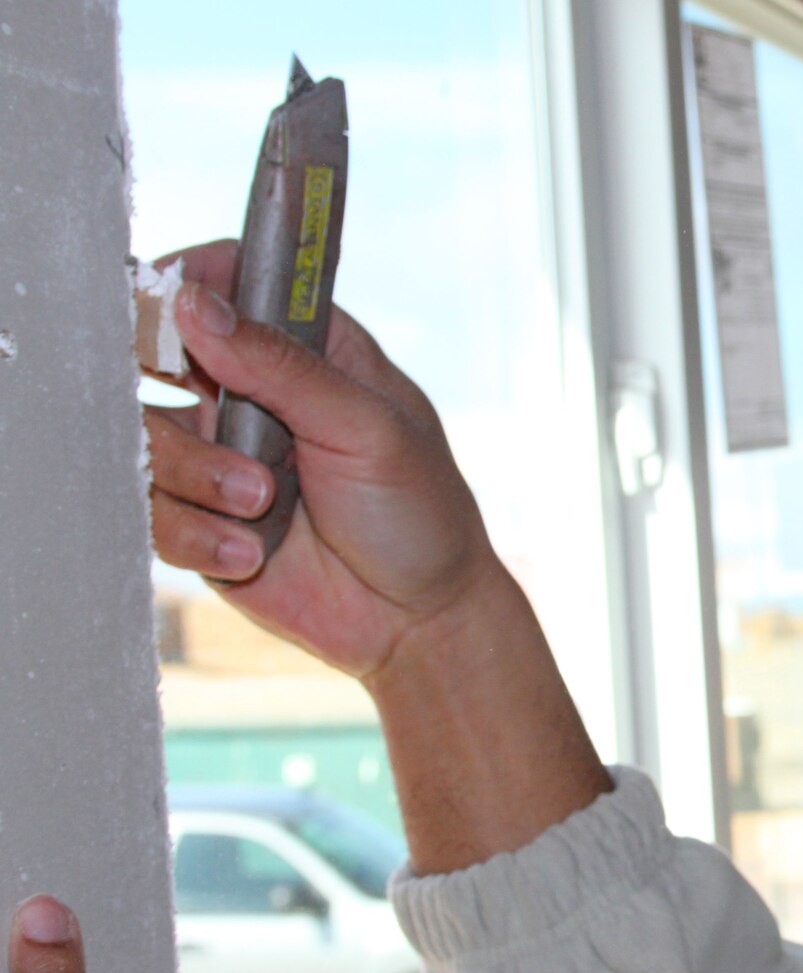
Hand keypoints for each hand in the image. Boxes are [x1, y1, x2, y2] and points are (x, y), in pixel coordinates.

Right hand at [143, 239, 508, 680]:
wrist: (416, 620)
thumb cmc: (417, 511)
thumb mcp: (369, 430)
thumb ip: (283, 367)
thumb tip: (192, 303)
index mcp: (304, 347)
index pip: (224, 278)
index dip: (182, 282)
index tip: (167, 309)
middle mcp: (248, 391)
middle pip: (150, 350)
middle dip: (158, 382)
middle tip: (205, 413)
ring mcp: (216, 454)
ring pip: (143, 436)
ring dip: (195, 473)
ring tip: (262, 504)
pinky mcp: (196, 518)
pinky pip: (149, 511)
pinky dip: (194, 533)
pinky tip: (251, 553)